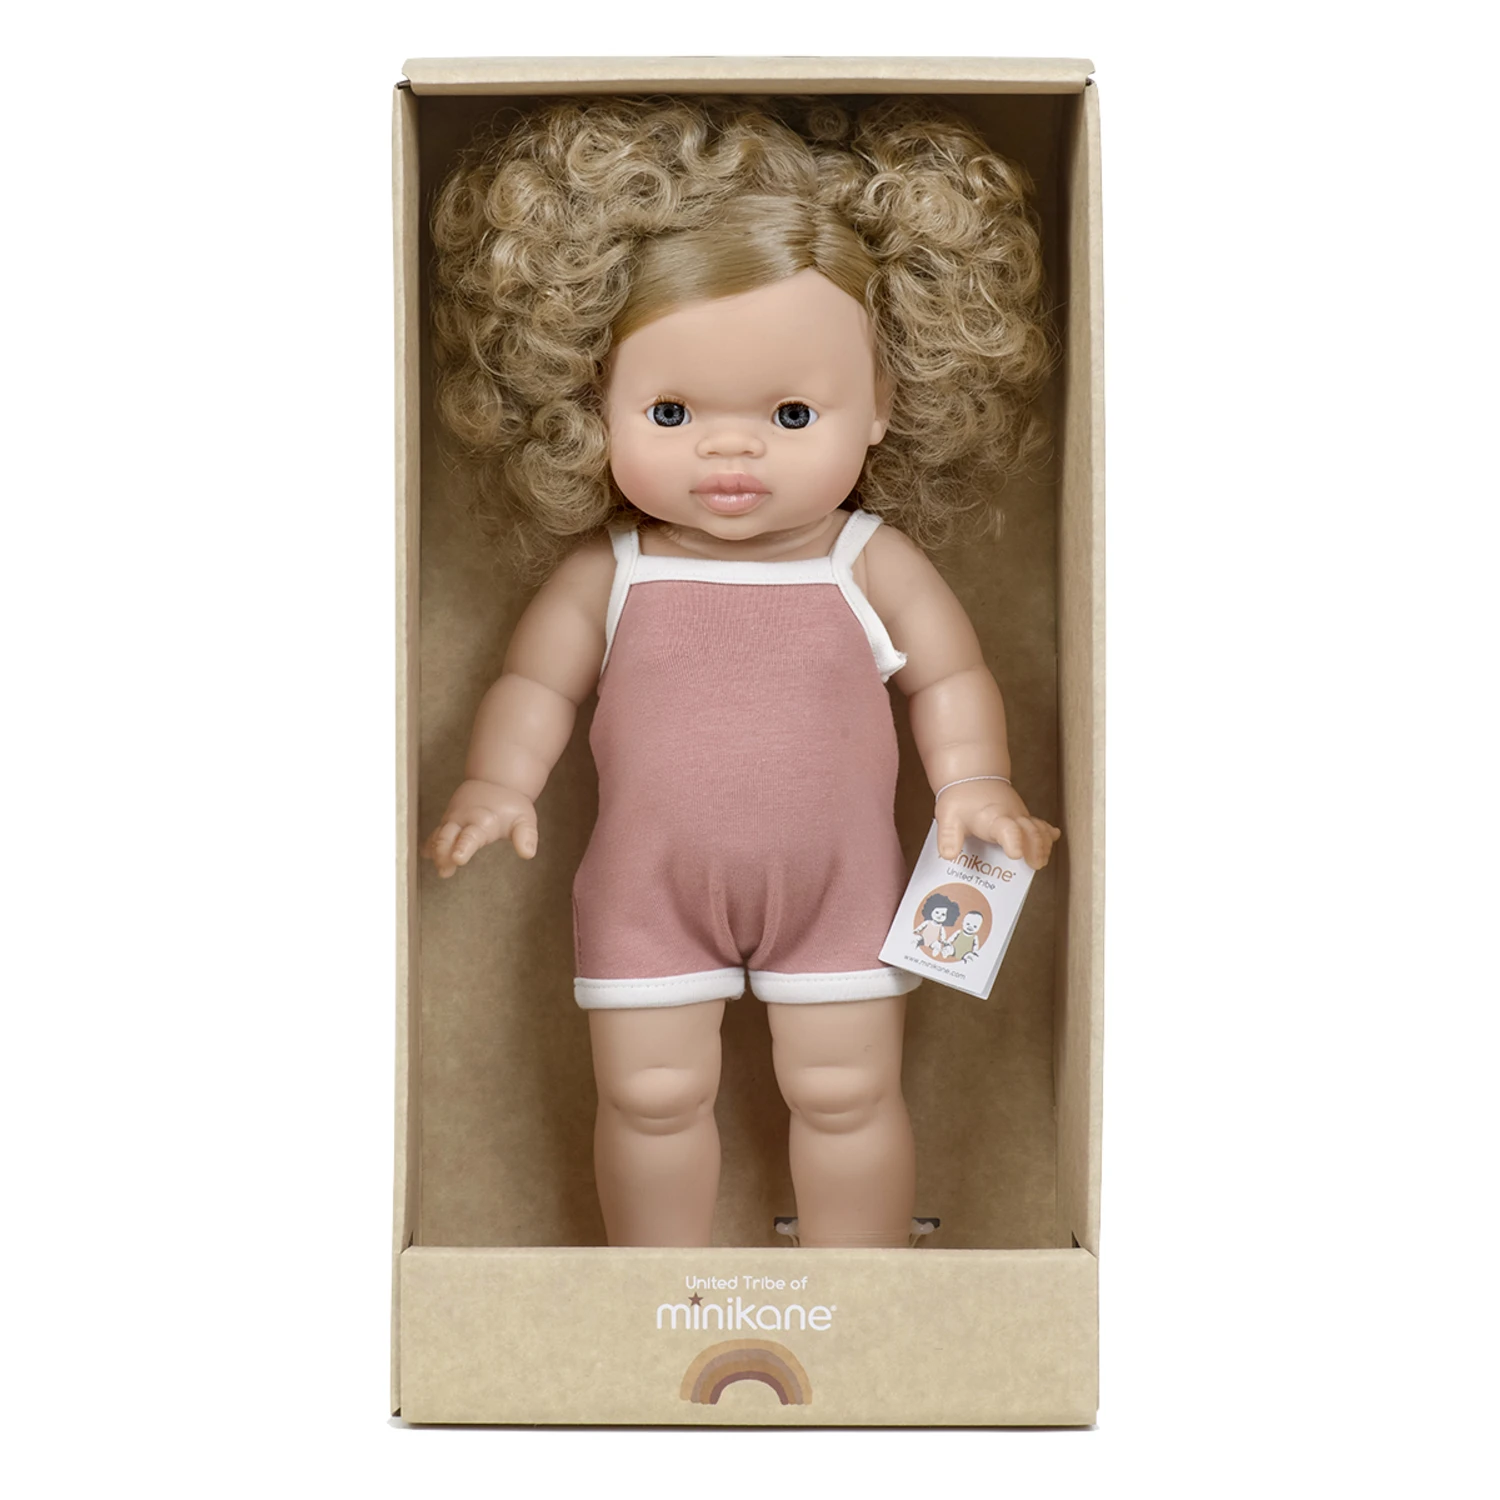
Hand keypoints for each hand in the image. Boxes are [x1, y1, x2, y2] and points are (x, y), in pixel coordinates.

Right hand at [422, 779, 537, 877]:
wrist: (497, 782)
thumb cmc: (511, 805)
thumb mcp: (524, 819)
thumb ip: (526, 836)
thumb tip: (527, 853)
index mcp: (483, 821)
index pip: (471, 836)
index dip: (463, 847)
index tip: (458, 858)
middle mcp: (464, 820)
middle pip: (448, 836)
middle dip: (443, 852)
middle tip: (444, 870)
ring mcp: (453, 819)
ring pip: (439, 835)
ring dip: (436, 852)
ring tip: (440, 868)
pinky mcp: (447, 821)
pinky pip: (435, 833)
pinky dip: (430, 844)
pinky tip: (426, 855)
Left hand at [936, 779, 1059, 868]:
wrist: (971, 780)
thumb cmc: (961, 801)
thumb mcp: (947, 818)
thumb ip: (948, 837)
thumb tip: (949, 855)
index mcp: (991, 818)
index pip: (1006, 828)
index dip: (1013, 840)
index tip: (1016, 854)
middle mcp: (1010, 816)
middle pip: (1029, 830)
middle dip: (1035, 847)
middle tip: (1035, 865)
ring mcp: (1020, 817)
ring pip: (1039, 828)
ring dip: (1044, 844)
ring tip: (1041, 860)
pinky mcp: (1024, 819)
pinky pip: (1040, 824)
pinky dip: (1048, 833)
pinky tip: (1053, 838)